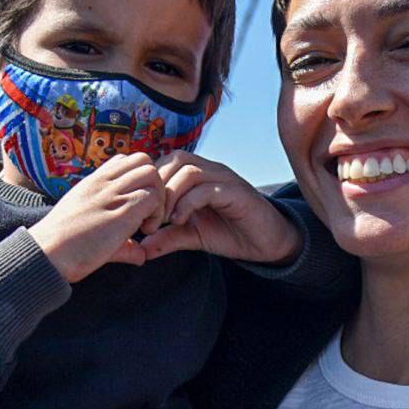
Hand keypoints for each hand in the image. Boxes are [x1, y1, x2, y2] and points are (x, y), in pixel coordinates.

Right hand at [29, 153, 164, 281]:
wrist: (46, 254)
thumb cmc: (62, 248)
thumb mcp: (91, 233)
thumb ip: (121, 241)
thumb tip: (141, 255)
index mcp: (92, 183)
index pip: (123, 160)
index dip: (137, 180)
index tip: (135, 206)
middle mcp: (102, 183)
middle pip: (143, 161)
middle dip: (155, 185)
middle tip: (148, 214)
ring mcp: (111, 194)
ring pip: (151, 174)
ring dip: (159, 197)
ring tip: (147, 223)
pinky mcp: (121, 212)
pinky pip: (152, 197)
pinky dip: (156, 213)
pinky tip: (145, 231)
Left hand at [139, 152, 301, 264]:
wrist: (267, 244)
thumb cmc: (231, 233)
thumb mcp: (192, 236)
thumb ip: (167, 238)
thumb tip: (140, 248)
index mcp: (197, 175)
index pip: (164, 163)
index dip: (149, 187)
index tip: (141, 218)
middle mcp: (210, 170)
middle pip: (174, 160)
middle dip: (156, 190)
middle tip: (149, 220)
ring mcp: (224, 178)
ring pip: (188, 171)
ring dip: (169, 196)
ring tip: (163, 221)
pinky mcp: (236, 192)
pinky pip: (206, 189)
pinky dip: (187, 203)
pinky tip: (180, 221)